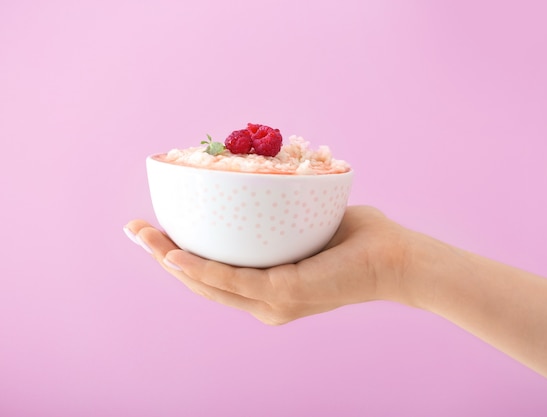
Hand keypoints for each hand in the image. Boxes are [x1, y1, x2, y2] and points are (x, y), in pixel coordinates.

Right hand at [125, 206, 418, 324]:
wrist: (395, 258)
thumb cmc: (357, 238)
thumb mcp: (306, 225)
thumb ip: (280, 214)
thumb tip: (263, 179)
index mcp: (268, 288)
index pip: (215, 275)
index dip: (180, 256)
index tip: (156, 231)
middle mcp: (265, 302)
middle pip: (201, 281)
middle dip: (163, 256)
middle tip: (134, 229)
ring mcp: (272, 301)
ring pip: (208, 282)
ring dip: (169, 259)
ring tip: (142, 235)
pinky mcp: (283, 293)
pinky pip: (231, 280)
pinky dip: (199, 267)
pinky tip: (172, 252)